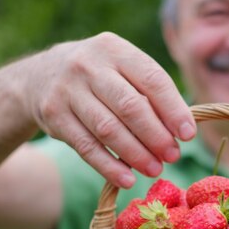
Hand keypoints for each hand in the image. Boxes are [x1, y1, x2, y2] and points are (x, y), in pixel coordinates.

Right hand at [23, 32, 195, 187]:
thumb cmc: (99, 77)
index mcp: (115, 49)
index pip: (152, 79)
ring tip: (155, 169)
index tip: (188, 134)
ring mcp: (67, 90)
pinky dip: (109, 166)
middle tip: (173, 156)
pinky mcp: (54, 116)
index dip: (173, 109)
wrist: (40, 76)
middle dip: (156, 136)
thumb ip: (149, 93)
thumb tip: (182, 131)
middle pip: (130, 106)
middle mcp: (88, 65)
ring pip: (108, 129)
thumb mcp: (121, 70)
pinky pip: (86, 147)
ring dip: (136, 154)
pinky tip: (127, 179)